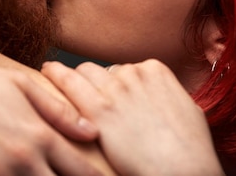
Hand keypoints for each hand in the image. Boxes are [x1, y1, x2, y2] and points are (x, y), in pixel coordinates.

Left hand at [41, 59, 224, 175]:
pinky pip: (68, 82)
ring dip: (76, 81)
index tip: (115, 99)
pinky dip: (55, 75)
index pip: (127, 69)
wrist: (181, 171)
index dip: (119, 87)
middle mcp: (134, 73)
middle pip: (105, 71)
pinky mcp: (97, 109)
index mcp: (156, 70)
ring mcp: (115, 89)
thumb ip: (166, 96)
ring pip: (85, 72)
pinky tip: (46, 73)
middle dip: (98, 85)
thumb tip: (159, 98)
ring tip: (58, 81)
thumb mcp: (188, 111)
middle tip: (91, 100)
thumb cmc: (190, 151)